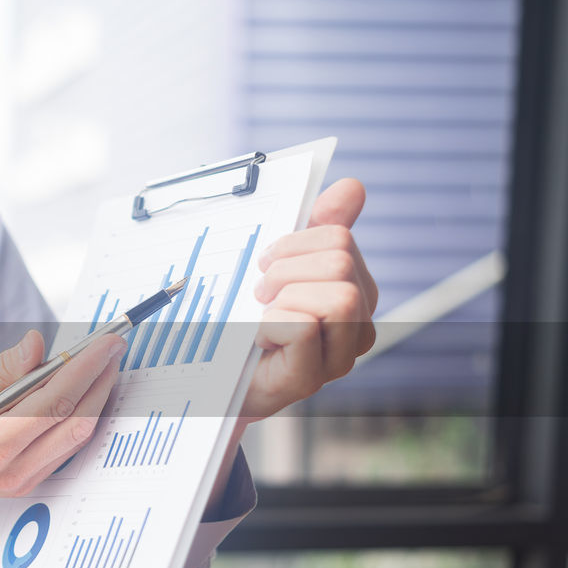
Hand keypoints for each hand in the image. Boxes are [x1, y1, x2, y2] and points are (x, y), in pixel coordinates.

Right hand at [0, 328, 126, 567]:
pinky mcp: (21, 484)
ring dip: (95, 400)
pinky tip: (81, 393)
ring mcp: (19, 483)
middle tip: (115, 347)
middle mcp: (12, 470)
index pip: (55, 401)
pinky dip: (78, 418)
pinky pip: (63, 449)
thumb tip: (38, 347)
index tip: (108, 340)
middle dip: (102, 381)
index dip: (87, 368)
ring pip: (76, 439)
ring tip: (103, 364)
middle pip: (77, 423)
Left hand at [241, 178, 376, 421]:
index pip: (339, 238)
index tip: (265, 265)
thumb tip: (353, 186)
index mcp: (355, 290)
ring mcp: (338, 358)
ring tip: (261, 316)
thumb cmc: (245, 317)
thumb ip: (317, 226)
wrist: (209, 376)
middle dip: (286, 269)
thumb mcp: (279, 264)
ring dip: (283, 297)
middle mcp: (358, 326)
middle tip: (259, 294)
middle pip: (340, 263)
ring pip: (337, 297)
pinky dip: (269, 325)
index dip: (293, 243)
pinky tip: (257, 339)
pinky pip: (302, 328)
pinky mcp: (310, 380)